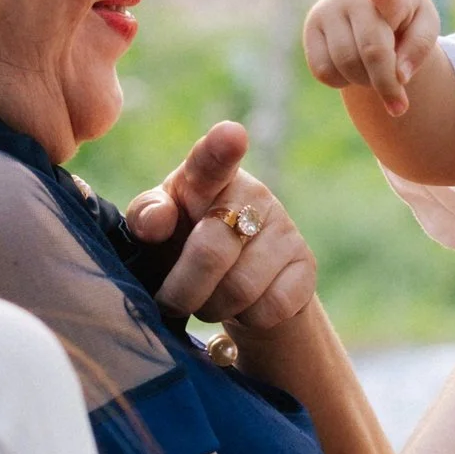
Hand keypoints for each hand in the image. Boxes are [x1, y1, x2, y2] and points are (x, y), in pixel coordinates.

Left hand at [125, 124, 318, 331]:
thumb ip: (147, 217)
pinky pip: (271, 307)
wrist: (231, 282)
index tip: (230, 134)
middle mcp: (252, 194)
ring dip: (213, 308)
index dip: (221, 147)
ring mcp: (284, 228)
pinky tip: (242, 305)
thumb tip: (156, 222)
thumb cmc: (181, 245)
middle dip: (182, 290)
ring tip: (206, 301)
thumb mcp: (156, 230)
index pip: (212, 159)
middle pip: (212, 251)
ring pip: (241, 289)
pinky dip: (247, 319)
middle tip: (171, 302)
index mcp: (206, 176)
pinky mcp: (306, 265)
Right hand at [303, 0, 438, 115]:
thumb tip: (399, 76)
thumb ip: (419, 48)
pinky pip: (324, 72)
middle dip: (387, 84)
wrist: (372, 4)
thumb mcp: (425, 27)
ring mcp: (327, 10)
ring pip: (346, 66)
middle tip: (400, 106)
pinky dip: (343, 81)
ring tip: (376, 70)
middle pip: (371, 51)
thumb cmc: (404, 17)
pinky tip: (353, 67)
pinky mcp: (310, 28)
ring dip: (366, 81)